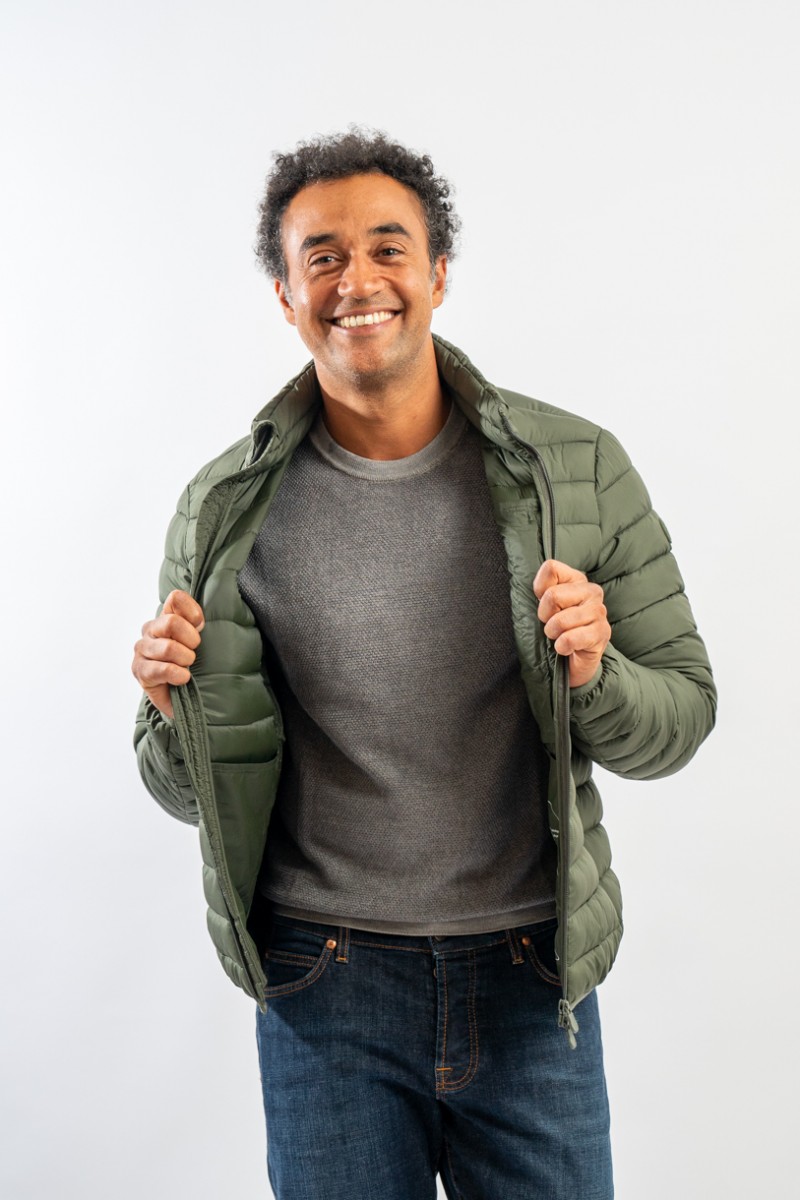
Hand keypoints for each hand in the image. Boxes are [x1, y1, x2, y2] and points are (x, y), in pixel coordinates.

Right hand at [132, 590, 204, 717]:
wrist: (183, 698)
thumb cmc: (193, 665)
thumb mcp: (199, 641)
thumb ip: (197, 625)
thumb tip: (199, 621)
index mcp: (165, 616)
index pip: (176, 598)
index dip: (193, 613)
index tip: (201, 628)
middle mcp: (150, 629)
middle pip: (171, 622)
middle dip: (190, 640)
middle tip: (194, 652)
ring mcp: (142, 650)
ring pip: (168, 647)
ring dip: (185, 660)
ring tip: (187, 667)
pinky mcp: (140, 671)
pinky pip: (162, 669)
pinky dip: (178, 674)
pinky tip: (183, 678)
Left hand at [533, 560, 610, 688]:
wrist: (572, 662)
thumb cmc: (557, 630)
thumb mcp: (545, 607)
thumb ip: (542, 590)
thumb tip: (541, 590)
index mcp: (576, 579)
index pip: (551, 569)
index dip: (540, 591)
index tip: (547, 605)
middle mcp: (591, 591)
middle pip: (552, 595)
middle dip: (545, 616)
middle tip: (553, 625)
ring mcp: (599, 611)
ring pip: (560, 620)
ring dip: (553, 634)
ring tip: (561, 636)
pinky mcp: (602, 633)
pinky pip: (569, 639)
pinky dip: (562, 647)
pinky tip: (567, 648)